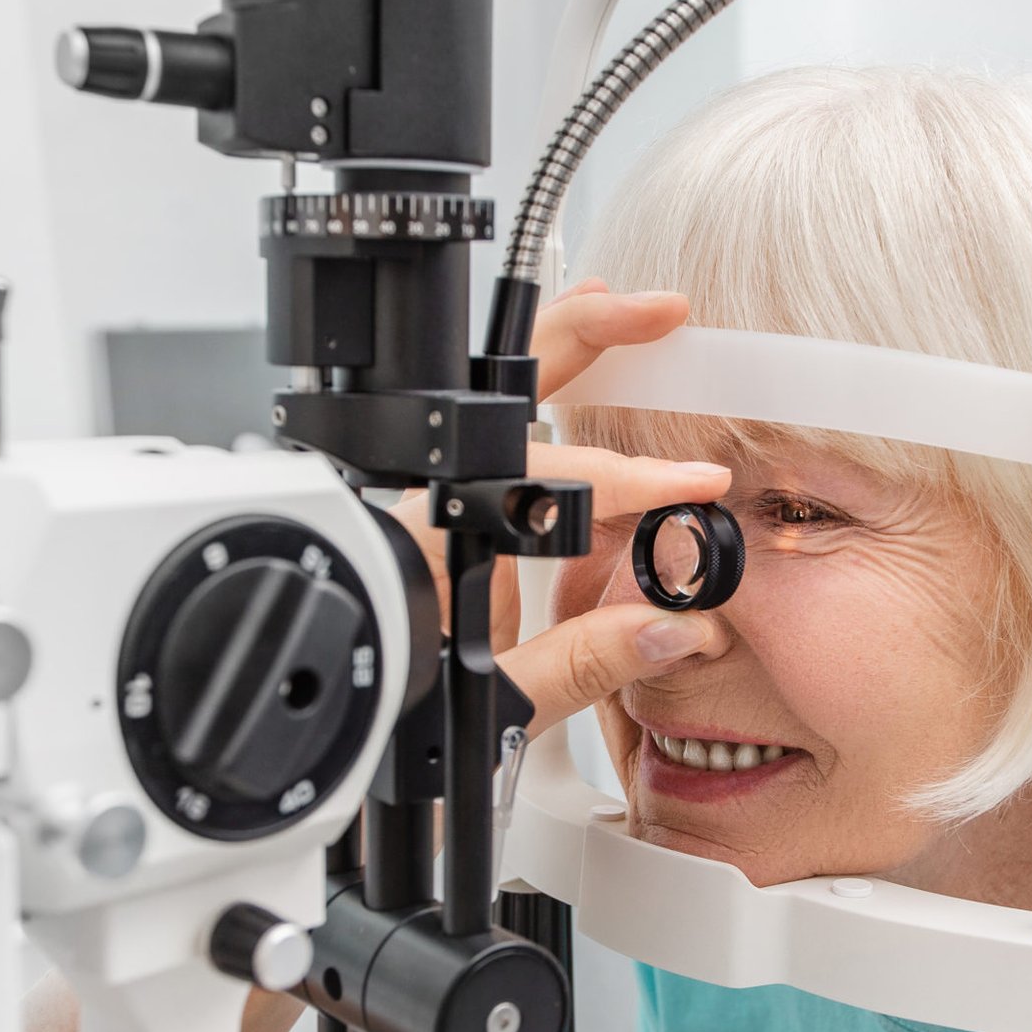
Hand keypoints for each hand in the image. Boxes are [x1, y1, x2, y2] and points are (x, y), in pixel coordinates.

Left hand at [391, 282, 728, 733]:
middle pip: (509, 395)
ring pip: (503, 407)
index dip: (633, 481)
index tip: (692, 484)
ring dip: (568, 353)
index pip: (553, 484)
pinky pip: (508, 445)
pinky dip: (554, 400)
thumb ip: (586, 663)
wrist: (339, 719)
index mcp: (438, 540)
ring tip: (631, 319)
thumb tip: (674, 624)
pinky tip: (594, 379)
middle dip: (586, 338)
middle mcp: (433, 505)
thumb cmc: (397, 710)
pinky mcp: (453, 520)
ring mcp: (441, 504)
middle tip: (656, 312)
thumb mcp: (499, 705)